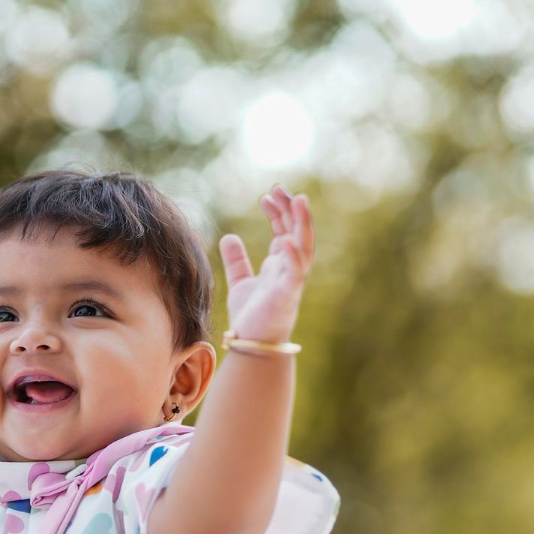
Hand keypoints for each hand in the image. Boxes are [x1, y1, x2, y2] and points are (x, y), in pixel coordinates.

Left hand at [219, 185, 314, 344]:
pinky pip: (295, 271)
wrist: (253, 344)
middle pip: (296, 231)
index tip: (267, 195)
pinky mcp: (288, 294)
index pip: (284, 229)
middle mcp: (289, 268)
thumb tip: (229, 237)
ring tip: (298, 200)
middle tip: (280, 188)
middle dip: (291, 209)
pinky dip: (293, 255)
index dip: (279, 211)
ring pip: (304, 245)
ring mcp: (291, 279)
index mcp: (280, 263)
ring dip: (302, 223)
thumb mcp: (240, 282)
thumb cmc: (251, 315)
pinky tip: (286, 239)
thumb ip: (237, 260)